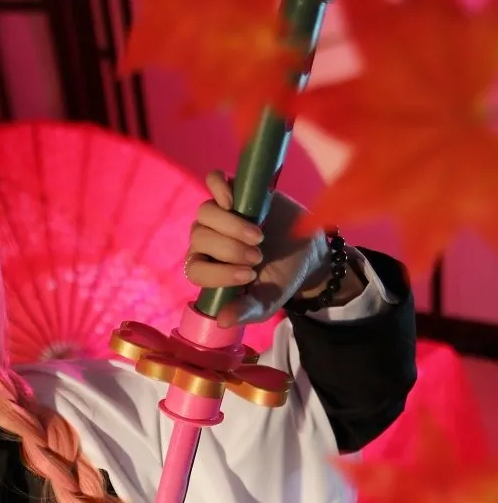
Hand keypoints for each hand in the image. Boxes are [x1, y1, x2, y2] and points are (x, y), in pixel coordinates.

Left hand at [185, 170, 331, 327]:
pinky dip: (219, 188)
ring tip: (258, 236)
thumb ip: (245, 311)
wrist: (306, 252)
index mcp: (209, 270)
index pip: (196, 270)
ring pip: (205, 213)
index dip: (218, 273)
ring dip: (230, 226)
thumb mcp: (266, 302)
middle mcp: (207, 242)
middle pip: (200, 238)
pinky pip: (214, 181)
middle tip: (258, 256)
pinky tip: (234, 200)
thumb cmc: (280, 280)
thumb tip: (221, 321)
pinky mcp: (236, 191)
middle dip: (229, 249)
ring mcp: (220, 215)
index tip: (249, 275)